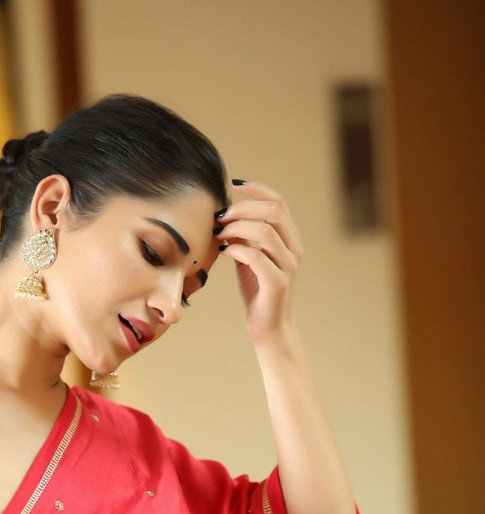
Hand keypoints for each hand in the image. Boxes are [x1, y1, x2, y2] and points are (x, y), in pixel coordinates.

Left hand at [215, 179, 303, 346]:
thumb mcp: (248, 261)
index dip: (257, 189)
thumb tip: (227, 218)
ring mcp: (288, 266)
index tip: (234, 184)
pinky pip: (256, 256)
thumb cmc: (258, 294)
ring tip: (219, 234)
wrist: (270, 330)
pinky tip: (224, 252)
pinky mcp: (277, 283)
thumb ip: (243, 239)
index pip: (279, 202)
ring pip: (265, 231)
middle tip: (220, 216)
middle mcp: (294, 250)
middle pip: (274, 211)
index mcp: (290, 240)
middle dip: (243, 207)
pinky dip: (236, 249)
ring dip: (237, 227)